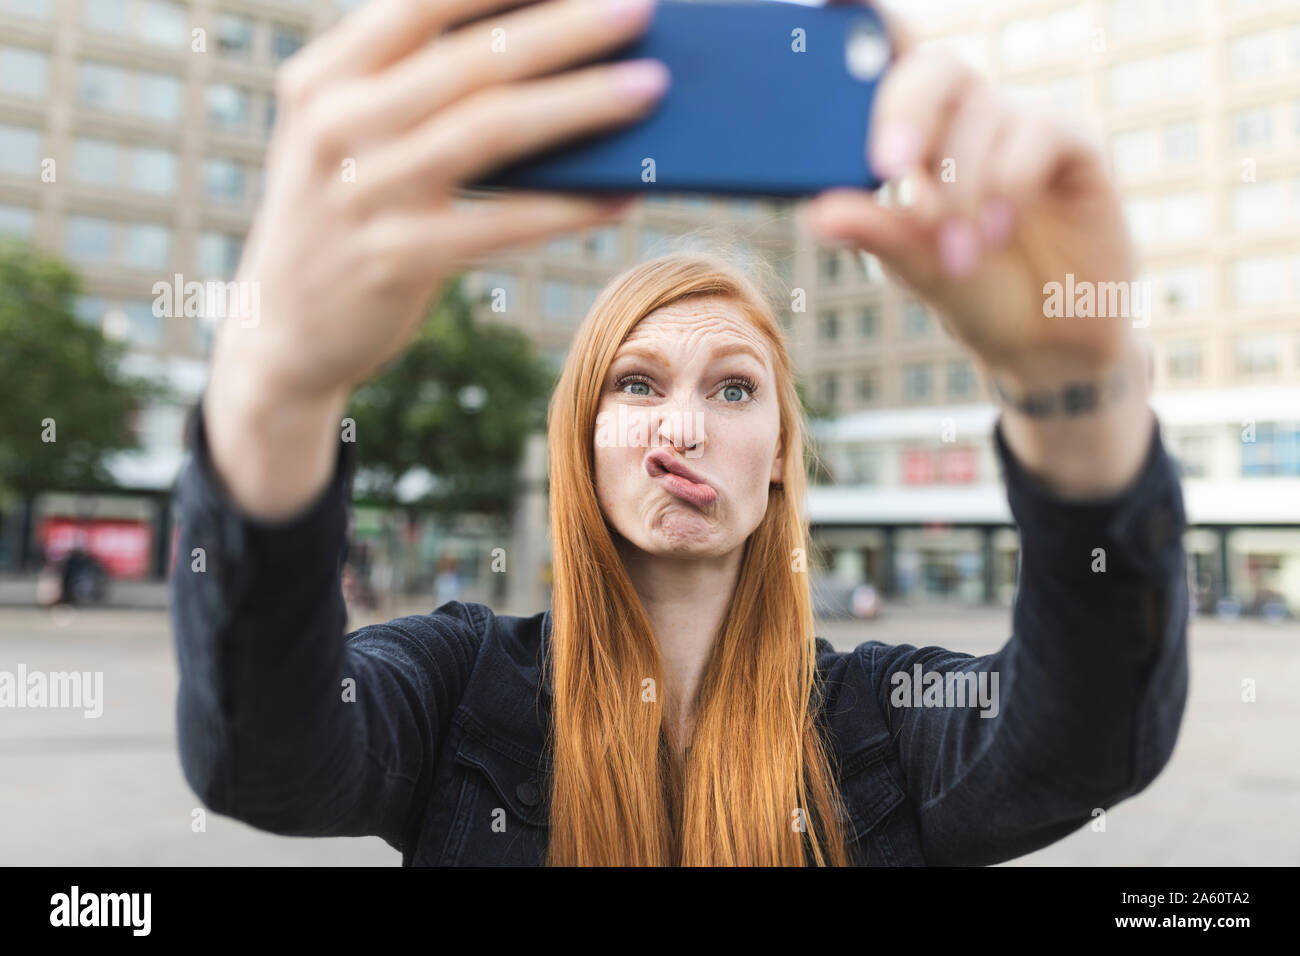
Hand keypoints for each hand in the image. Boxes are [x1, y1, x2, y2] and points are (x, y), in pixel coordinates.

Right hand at [212, 0, 665, 405]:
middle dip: (566, 28)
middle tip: (641, 7)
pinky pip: (499, 224)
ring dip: (581, 105)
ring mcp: (359, 193)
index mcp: (325, 74)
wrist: (282, 326)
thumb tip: (546, 47)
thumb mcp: (351, 135)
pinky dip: (567, 207)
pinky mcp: (392, 260)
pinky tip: (621, 195)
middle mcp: (334, 123)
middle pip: (472, 58)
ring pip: (491, 131)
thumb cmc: (345, 212)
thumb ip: (414, 87)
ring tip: (650, 88)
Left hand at [802, 2, 1136, 384]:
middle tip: (888, 165)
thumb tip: (819, 212)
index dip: (862, 17)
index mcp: (915, 131)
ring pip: (982, 113)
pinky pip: (1037, 135)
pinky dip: (1007, 184)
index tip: (831, 0)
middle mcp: (968, 114)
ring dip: (962, 188)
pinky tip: (995, 231)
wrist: (1046, 338)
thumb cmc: (972, 287)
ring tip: (958, 254)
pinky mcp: (1075, 147)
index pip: (887, 58)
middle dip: (905, 111)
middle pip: (934, 67)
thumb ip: (874, 230)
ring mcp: (1022, 124)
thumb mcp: (913, 262)